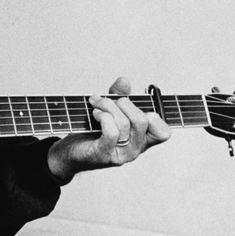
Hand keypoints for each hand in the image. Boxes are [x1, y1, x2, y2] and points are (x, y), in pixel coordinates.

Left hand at [47, 77, 170, 181]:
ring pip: (123, 123)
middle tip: (107, 100)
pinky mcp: (104, 154)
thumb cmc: (92, 131)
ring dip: (107, 106)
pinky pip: (111, 132)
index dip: (156, 118)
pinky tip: (95, 114)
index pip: (163, 133)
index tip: (136, 106)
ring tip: (96, 104)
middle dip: (122, 103)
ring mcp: (121, 154)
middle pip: (141, 121)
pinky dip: (102, 117)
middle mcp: (135, 149)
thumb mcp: (109, 109)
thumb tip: (124, 81)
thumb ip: (119, 95)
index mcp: (142, 139)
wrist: (71, 150)